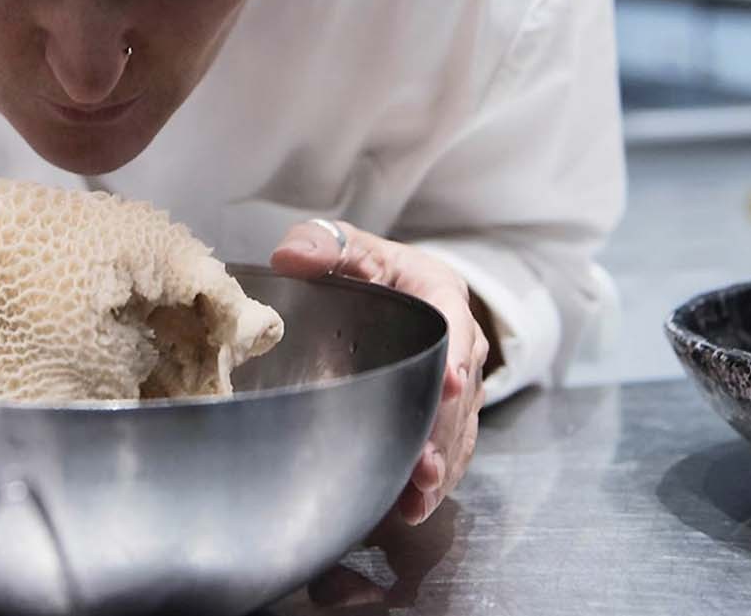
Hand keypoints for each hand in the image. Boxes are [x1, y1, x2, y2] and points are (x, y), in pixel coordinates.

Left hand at [271, 220, 488, 524]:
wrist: (392, 285)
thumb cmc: (369, 266)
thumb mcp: (349, 246)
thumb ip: (323, 246)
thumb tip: (290, 257)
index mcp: (440, 293)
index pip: (454, 323)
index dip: (454, 354)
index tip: (450, 383)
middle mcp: (460, 341)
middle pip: (460, 390)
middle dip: (443, 427)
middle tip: (426, 462)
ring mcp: (458, 382)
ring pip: (459, 427)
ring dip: (442, 462)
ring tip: (420, 492)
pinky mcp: (446, 413)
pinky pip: (451, 448)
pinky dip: (436, 479)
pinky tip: (413, 506)